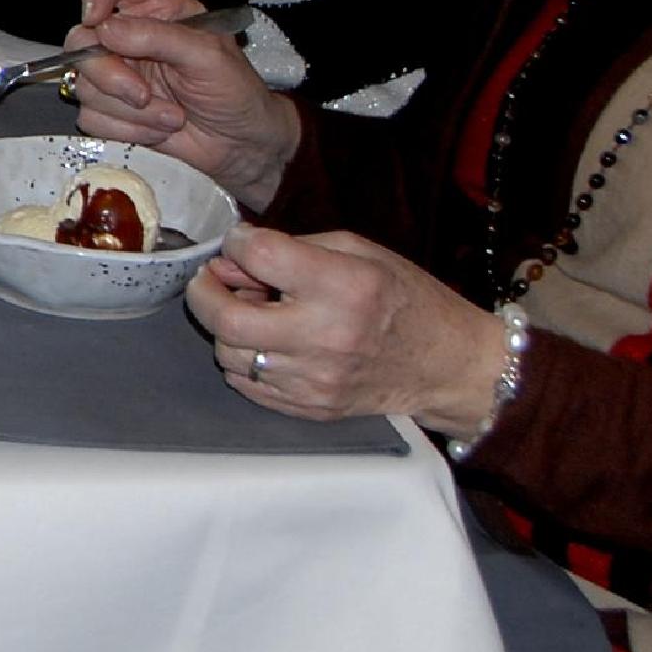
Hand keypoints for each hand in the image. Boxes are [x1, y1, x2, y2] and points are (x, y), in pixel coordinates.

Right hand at [64, 0, 303, 213]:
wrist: (240, 144)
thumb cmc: (234, 91)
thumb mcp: (208, 56)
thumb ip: (159, 37)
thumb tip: (106, 29)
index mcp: (158, 8)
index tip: (96, 16)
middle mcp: (130, 35)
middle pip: (82, 38)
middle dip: (109, 74)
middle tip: (143, 95)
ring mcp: (117, 73)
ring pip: (84, 83)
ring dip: (128, 110)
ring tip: (170, 116)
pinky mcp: (111, 109)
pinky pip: (90, 116)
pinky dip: (125, 129)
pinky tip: (157, 129)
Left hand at [185, 224, 508, 433]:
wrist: (447, 364)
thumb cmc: (405, 299)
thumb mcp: (359, 252)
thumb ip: (292, 249)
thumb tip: (231, 261)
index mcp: (343, 286)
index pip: (261, 257)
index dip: (238, 243)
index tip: (240, 242)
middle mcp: (326, 336)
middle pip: (227, 320)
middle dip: (203, 293)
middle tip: (210, 280)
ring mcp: (315, 380)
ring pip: (230, 355)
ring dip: (226, 328)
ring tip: (250, 312)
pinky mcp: (310, 408)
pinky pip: (247, 385)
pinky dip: (243, 359)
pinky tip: (265, 342)